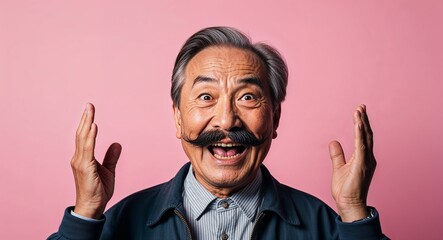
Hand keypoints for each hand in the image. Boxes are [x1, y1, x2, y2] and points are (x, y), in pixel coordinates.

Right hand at [70, 103, 121, 218]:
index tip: (90, 110)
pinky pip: (88, 149)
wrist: (92, 207)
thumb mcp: (108, 171)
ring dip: (86, 123)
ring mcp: (80, 162)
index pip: (84, 137)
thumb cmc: (98, 191)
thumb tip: (116, 144)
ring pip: (83, 138)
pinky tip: (94, 126)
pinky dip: (90, 137)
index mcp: (83, 158)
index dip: (87, 123)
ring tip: (90, 110)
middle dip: (85, 118)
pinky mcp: (84, 167)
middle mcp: (79, 158)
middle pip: (81, 134)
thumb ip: (111, 157)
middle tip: (89, 104)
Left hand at [329, 104, 375, 221]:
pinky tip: (358, 125)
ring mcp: (366, 161)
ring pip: (365, 138)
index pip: (362, 137)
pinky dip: (360, 135)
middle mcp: (367, 157)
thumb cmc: (345, 188)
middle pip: (366, 134)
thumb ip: (337, 154)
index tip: (359, 111)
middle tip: (361, 106)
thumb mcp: (339, 167)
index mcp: (362, 157)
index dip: (361, 124)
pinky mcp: (362, 165)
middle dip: (364, 120)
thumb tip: (334, 142)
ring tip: (359, 111)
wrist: (348, 203)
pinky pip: (361, 146)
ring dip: (362, 124)